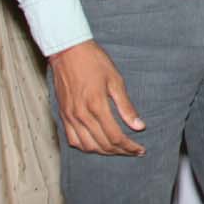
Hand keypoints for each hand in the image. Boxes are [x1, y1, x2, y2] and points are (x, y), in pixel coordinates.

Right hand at [49, 40, 145, 155]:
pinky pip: (72, 139)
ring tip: (118, 150)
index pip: (115, 136)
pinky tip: (96, 145)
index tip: (140, 149)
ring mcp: (70, 116)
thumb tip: (139, 126)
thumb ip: (126, 106)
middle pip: (102, 144)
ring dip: (104, 151)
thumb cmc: (94, 62)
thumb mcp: (116, 81)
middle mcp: (81, 115)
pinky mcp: (63, 115)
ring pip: (87, 145)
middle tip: (133, 151)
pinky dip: (85, 146)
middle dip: (120, 151)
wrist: (68, 52)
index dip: (129, 146)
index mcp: (97, 106)